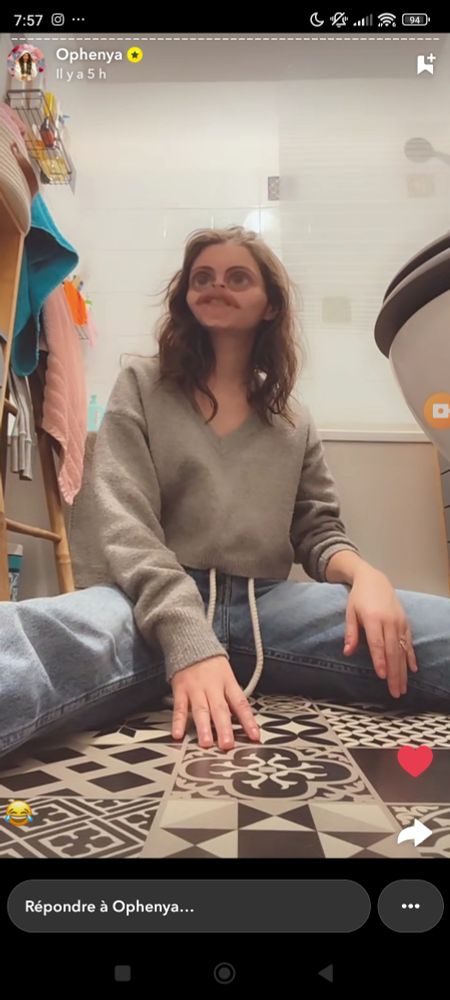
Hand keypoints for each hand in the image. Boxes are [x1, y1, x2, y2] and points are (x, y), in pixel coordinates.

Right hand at [170, 655, 259, 749]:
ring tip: (206, 743)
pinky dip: (178, 722)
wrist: (190, 642)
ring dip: (203, 727)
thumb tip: (243, 722)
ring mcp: (195, 689)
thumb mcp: (228, 677)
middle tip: (227, 744)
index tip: (255, 736)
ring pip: (200, 710)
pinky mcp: (180, 690)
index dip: (248, 720)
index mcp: (228, 683)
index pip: (240, 703)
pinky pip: (179, 708)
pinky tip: (178, 734)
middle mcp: (212, 686)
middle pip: (220, 709)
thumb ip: (233, 699)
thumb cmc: (212, 665)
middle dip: (224, 728)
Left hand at [343, 567, 417, 697]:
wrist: (375, 580)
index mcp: (373, 618)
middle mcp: (389, 621)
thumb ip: (350, 633)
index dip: (380, 661)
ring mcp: (399, 622)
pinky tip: (412, 670)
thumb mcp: (350, 612)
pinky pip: (409, 643)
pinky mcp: (405, 623)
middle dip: (394, 673)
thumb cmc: (359, 598)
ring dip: (403, 670)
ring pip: (403, 650)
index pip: (377, 644)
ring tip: (402, 687)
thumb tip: (347, 652)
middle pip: (392, 651)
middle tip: (395, 691)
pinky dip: (411, 657)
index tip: (382, 676)